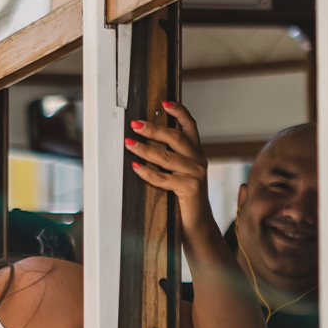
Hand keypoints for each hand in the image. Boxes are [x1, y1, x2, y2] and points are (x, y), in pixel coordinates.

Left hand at [125, 101, 209, 232]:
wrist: (199, 224)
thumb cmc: (185, 197)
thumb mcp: (182, 173)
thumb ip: (172, 157)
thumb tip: (147, 140)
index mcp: (196, 153)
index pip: (190, 126)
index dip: (179, 112)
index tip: (164, 102)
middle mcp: (198, 160)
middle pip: (176, 137)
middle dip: (154, 129)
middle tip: (135, 125)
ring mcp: (196, 175)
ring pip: (167, 157)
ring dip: (145, 149)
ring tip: (129, 143)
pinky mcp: (190, 189)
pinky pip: (164, 178)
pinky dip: (148, 173)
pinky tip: (135, 167)